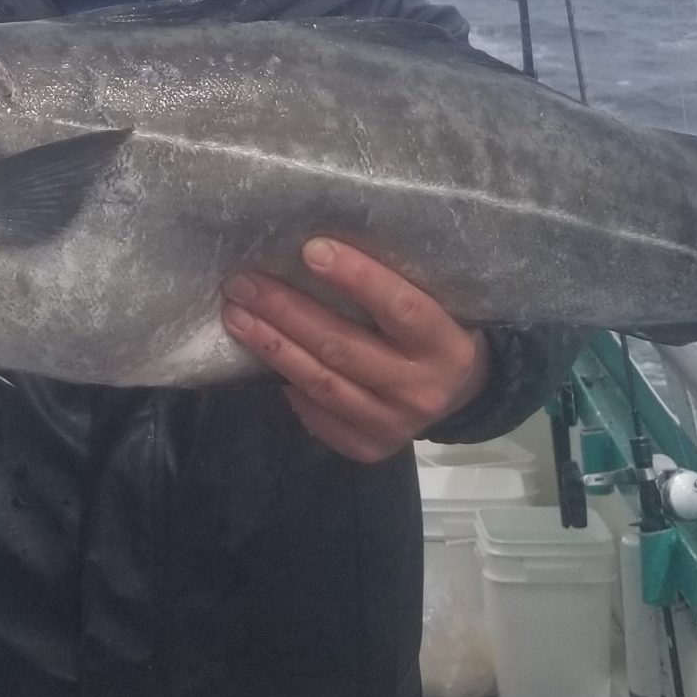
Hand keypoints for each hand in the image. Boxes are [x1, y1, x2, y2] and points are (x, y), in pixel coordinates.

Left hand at [221, 240, 489, 462]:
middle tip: (244, 283)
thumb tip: (316, 249)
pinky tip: (261, 359)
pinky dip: (287, 386)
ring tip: (236, 315)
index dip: (356, 278)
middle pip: (343, 347)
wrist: (460, 392)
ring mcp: (395, 425)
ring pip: (322, 383)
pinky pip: (318, 416)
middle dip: (286, 312)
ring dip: (272, 346)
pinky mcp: (371, 448)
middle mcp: (422, 390)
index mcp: (447, 346)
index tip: (310, 249)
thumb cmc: (434, 330)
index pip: (400, 307)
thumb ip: (393, 285)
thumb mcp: (434, 303)